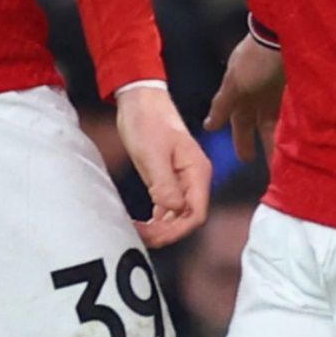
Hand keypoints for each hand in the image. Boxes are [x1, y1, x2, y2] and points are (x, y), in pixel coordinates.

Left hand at [117, 85, 209, 244]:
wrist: (140, 99)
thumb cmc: (147, 121)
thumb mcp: (153, 153)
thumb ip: (164, 183)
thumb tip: (175, 210)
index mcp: (197, 172)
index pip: (197, 213)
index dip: (178, 230)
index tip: (155, 236)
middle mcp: (194, 179)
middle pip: (188, 218)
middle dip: (166, 232)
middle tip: (140, 237)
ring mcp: (182, 180)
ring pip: (178, 215)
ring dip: (160, 228)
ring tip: (137, 232)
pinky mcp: (168, 179)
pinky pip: (168, 207)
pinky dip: (157, 219)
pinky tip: (142, 224)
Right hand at [203, 35, 283, 165]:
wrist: (282, 33)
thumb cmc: (255, 59)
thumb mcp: (234, 83)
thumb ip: (222, 105)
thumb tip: (208, 125)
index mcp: (239, 92)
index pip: (238, 121)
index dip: (240, 139)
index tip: (244, 159)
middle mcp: (257, 93)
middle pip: (257, 123)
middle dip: (259, 142)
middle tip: (267, 165)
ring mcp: (276, 90)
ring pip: (275, 120)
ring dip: (277, 138)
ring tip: (283, 157)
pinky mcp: (294, 87)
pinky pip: (290, 112)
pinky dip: (290, 125)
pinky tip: (297, 137)